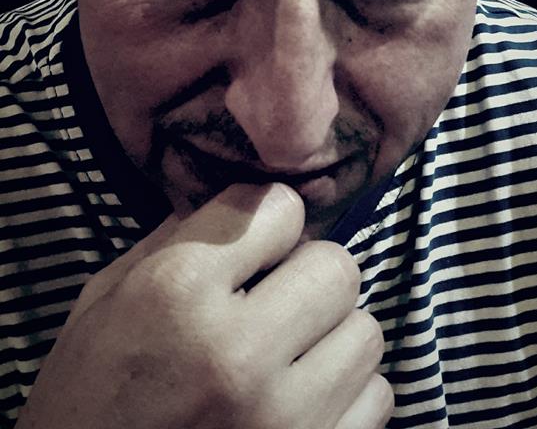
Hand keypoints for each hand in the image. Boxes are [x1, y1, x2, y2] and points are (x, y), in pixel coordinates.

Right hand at [16, 182, 393, 428]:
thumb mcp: (106, 300)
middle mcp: (238, 350)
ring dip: (333, 336)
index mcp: (179, 291)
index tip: (255, 247)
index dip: (268, 222)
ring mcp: (283, 417)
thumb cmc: (87, 395)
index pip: (281, 207)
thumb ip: (179, 240)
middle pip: (338, 266)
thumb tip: (252, 201)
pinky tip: (304, 402)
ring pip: (367, 331)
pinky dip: (348, 396)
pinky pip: (377, 398)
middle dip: (310, 275)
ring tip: (291, 356)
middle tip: (278, 301)